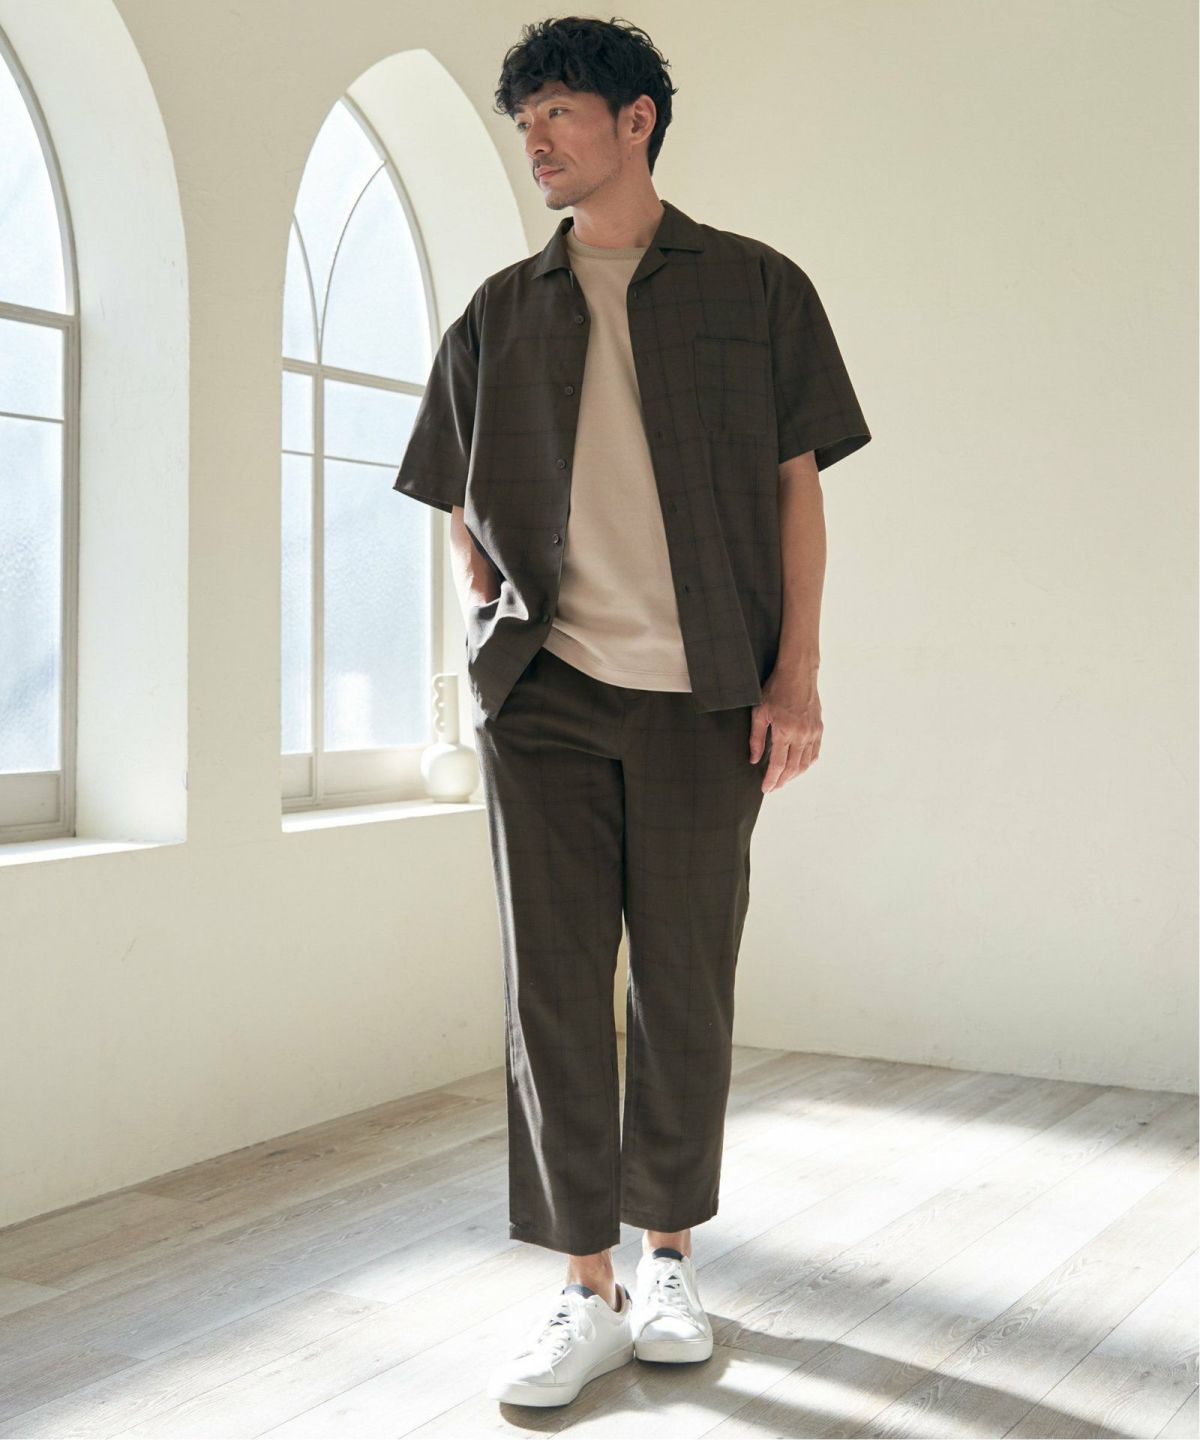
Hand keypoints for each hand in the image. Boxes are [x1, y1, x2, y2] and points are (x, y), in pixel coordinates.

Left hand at [749, 665, 822, 792]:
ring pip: (806, 764)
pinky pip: (814, 753)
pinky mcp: (819, 729)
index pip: (778, 765)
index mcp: (785, 731)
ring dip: (794, 775)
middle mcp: (802, 735)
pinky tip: (798, 767)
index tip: (765, 789)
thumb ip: (756, 738)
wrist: (798, 673)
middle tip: (773, 787)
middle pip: (793, 768)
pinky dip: (806, 764)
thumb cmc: (776, 689)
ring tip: (783, 780)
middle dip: (782, 781)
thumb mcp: (759, 712)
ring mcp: (813, 732)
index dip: (771, 780)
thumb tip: (754, 759)